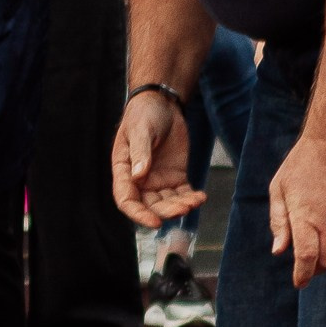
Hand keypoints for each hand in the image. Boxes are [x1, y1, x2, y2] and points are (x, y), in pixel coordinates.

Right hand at [111, 90, 203, 230]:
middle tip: (183, 209)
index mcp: (124, 171)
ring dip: (181, 206)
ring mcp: (158, 180)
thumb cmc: (144, 114)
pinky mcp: (176, 176)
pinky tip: (201, 197)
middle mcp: (140, 181)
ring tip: (195, 201)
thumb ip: (140, 152)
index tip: (155, 222)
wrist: (162, 104)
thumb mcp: (140, 130)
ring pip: (168, 203)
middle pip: (150, 206)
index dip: (138, 214)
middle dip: (166, 212)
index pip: (127, 200)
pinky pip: (183, 193)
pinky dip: (192, 198)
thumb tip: (138, 176)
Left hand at [269, 134, 325, 286]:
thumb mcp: (278, 189)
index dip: (302, 274)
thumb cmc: (301, 165)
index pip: (306, 258)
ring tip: (321, 257)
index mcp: (305, 216)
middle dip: (316, 270)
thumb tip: (279, 252)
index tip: (299, 282)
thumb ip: (278, 222)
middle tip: (307, 268)